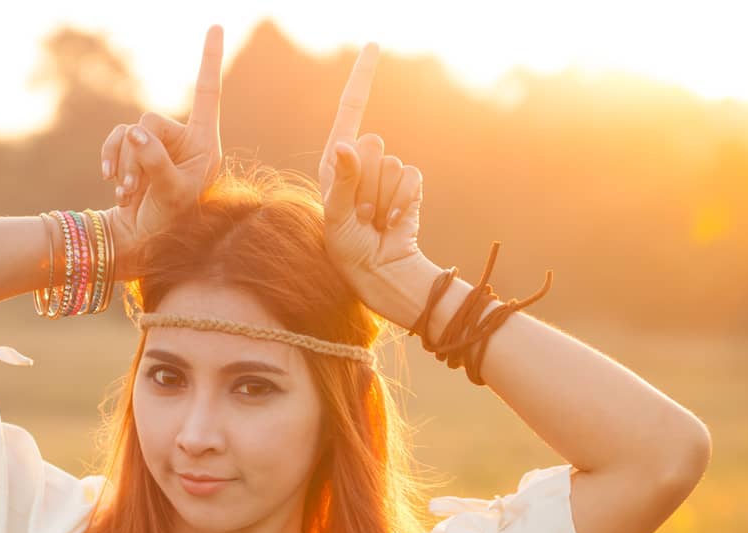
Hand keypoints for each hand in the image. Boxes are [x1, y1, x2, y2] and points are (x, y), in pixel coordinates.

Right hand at [99, 24, 223, 276]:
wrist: (144, 243)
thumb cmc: (169, 225)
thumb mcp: (170, 195)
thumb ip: (155, 162)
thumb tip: (135, 134)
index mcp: (204, 145)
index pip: (206, 94)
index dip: (208, 60)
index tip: (215, 25)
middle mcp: (183, 140)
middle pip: (150, 120)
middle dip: (137, 154)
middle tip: (135, 188)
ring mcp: (157, 144)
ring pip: (129, 132)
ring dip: (123, 162)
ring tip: (128, 193)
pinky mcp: (135, 152)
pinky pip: (117, 140)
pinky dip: (111, 160)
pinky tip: (113, 185)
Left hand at [319, 42, 430, 314]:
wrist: (381, 274)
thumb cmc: (347, 252)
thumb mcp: (336, 219)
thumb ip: (342, 181)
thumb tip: (347, 146)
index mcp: (336, 163)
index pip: (350, 111)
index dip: (362, 79)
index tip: (375, 44)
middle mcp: (363, 163)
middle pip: (372, 144)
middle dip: (365, 184)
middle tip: (360, 215)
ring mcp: (387, 175)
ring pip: (392, 166)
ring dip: (382, 201)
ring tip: (374, 223)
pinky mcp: (409, 186)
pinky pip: (411, 178)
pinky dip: (402, 205)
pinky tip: (393, 223)